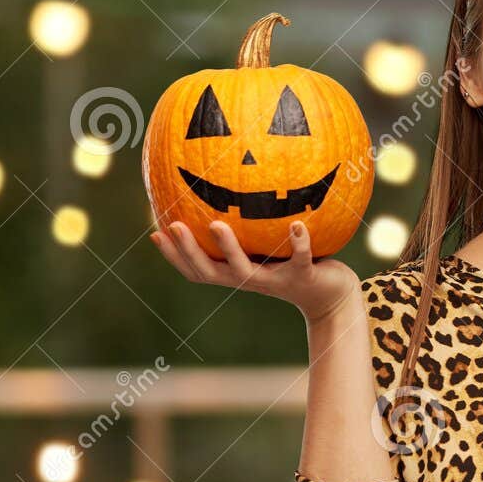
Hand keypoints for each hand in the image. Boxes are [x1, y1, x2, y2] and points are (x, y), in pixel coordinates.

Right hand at [151, 220, 360, 322]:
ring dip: (229, 248)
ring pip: (246, 269)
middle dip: (188, 251)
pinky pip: (299, 259)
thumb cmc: (291, 262)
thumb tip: (224, 186)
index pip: (196, 269)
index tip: (153, 233)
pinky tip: (298, 224)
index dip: (173, 255)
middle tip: (172, 226)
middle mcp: (249, 279)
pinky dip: (298, 242)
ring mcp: (274, 280)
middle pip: (210, 272)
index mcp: (235, 273)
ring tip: (217, 224)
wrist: (329, 295)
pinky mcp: (302, 277)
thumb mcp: (264, 244)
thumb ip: (245, 225)